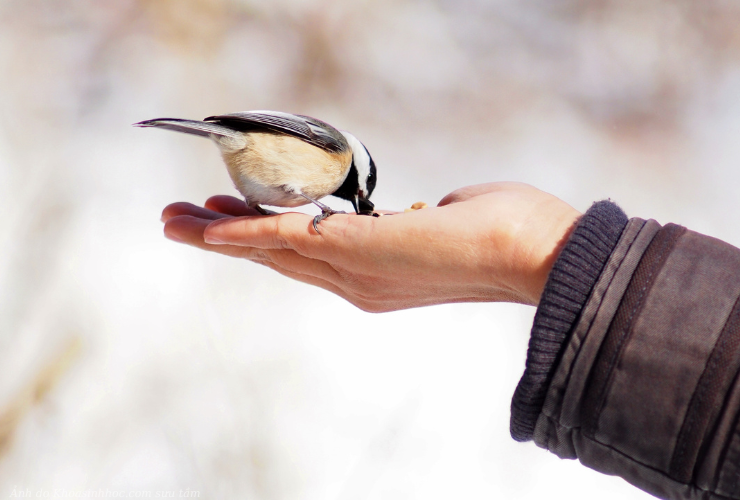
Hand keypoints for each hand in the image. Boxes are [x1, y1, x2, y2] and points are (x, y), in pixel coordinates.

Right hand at [161, 182, 580, 311]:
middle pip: (276, 258)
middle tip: (178, 223)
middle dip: (224, 241)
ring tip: (173, 222)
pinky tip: (211, 225)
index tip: (227, 220)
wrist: (535, 254)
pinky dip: (246, 232)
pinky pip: (288, 239)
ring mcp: (355, 271)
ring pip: (271, 250)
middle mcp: (358, 281)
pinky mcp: (358, 251)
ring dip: (219, 236)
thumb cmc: (504, 232)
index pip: (306, 255)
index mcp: (377, 273)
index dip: (262, 238)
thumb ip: (419, 219)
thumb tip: (423, 209)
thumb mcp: (446, 222)